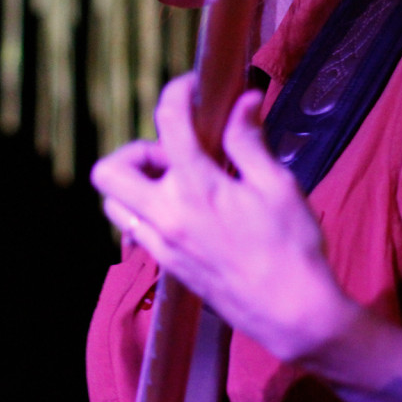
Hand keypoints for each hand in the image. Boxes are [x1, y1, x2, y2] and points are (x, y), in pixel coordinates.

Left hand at [90, 74, 356, 360]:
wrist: (292, 313)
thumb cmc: (292, 247)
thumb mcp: (278, 185)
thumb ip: (250, 141)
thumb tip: (245, 101)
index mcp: (196, 187)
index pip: (167, 123)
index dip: (176, 93)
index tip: (192, 89)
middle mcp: (166, 215)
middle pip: (109, 171)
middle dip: (134, 151)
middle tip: (173, 153)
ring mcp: (162, 244)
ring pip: (115, 204)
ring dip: (136, 184)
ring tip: (178, 182)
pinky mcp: (168, 266)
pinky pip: (135, 231)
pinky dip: (147, 212)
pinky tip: (186, 211)